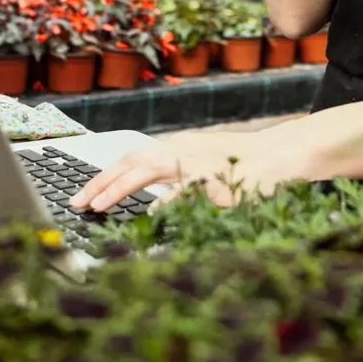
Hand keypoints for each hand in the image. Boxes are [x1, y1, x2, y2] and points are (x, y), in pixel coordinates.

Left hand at [71, 128, 311, 211]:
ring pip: (152, 168)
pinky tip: (148, 213)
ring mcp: (201, 161)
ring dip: (122, 186)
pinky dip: (166, 199)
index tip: (84, 195)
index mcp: (180, 147)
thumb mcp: (206, 170)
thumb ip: (179, 181)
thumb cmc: (247, 166)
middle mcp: (186, 149)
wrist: (284, 155)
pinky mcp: (218, 178)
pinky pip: (186, 188)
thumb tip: (150, 201)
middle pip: (134, 160)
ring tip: (98, 205)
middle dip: (103, 181)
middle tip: (78, 202)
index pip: (135, 159)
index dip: (107, 176)